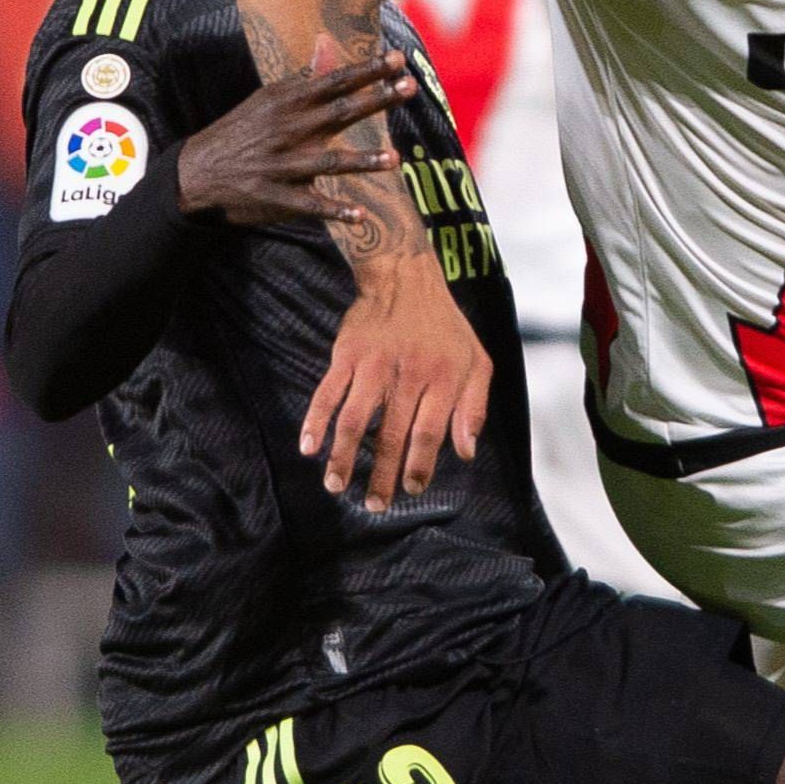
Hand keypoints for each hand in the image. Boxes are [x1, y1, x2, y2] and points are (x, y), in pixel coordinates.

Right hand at [175, 34, 412, 226]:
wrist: (196, 172)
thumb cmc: (243, 131)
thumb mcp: (269, 99)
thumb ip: (305, 76)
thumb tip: (328, 41)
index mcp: (287, 103)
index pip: (333, 82)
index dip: (366, 70)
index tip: (397, 58)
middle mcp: (288, 130)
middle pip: (338, 113)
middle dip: (375, 99)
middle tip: (409, 87)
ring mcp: (283, 165)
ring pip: (328, 162)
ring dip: (361, 161)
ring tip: (394, 159)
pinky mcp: (276, 196)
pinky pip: (309, 204)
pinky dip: (334, 211)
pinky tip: (360, 217)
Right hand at [299, 253, 494, 508]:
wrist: (405, 277)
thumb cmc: (446, 328)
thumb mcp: (476, 361)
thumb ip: (474, 407)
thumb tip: (465, 453)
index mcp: (444, 379)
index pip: (429, 432)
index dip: (419, 464)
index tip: (412, 489)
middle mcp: (408, 374)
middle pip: (391, 434)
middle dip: (381, 475)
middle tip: (374, 506)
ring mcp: (374, 365)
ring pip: (354, 420)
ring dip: (342, 457)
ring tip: (336, 487)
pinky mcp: (347, 355)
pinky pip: (327, 393)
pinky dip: (315, 421)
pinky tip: (308, 447)